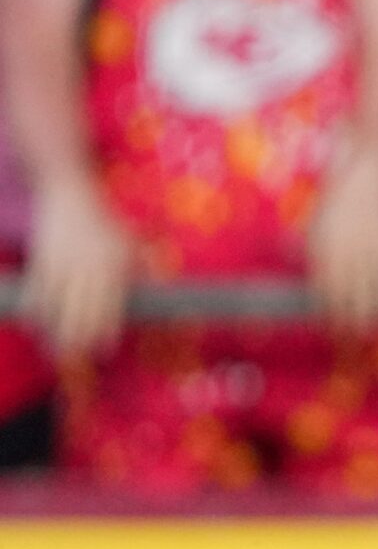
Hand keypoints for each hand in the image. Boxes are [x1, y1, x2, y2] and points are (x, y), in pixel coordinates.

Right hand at [26, 180, 133, 357]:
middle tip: (78, 356)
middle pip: (79, 309)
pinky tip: (39, 324)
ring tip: (55, 349)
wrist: (69, 193)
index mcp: (114, 261)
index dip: (105, 326)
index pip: (109, 301)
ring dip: (53, 329)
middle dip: (78, 336)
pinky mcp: (41, 259)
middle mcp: (88, 263)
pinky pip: (37, 292)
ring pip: (54, 305)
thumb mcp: (133, 241)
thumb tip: (168, 293)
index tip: (106, 347)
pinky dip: (37, 311)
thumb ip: (150, 268)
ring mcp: (62, 261)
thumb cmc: (108, 223)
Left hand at [306, 154, 377, 330]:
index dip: (332, 312)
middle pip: (352, 291)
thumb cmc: (338, 205)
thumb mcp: (316, 226)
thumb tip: (304, 283)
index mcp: (324, 246)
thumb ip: (309, 253)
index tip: (336, 330)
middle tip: (358, 339)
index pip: (327, 288)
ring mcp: (373, 243)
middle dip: (355, 318)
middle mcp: (348, 247)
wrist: (366, 176)